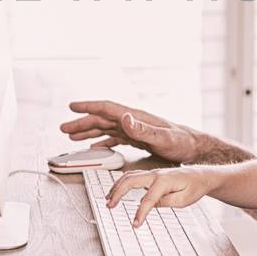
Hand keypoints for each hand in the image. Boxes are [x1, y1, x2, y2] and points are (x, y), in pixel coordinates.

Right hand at [61, 100, 200, 162]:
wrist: (193, 149)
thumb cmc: (180, 143)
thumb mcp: (162, 138)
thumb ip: (143, 129)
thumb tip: (124, 117)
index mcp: (135, 117)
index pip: (107, 108)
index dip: (88, 107)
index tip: (71, 106)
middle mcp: (132, 121)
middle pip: (101, 119)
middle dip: (81, 123)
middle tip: (63, 128)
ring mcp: (134, 130)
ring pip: (105, 129)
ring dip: (88, 132)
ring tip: (71, 137)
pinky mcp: (137, 139)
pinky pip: (114, 139)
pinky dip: (101, 143)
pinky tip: (93, 148)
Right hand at [104, 168, 214, 226]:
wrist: (201, 175)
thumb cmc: (194, 187)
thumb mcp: (184, 200)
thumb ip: (165, 202)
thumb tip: (149, 205)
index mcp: (165, 181)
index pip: (148, 199)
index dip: (140, 213)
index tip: (135, 225)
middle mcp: (156, 174)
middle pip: (131, 180)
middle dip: (118, 192)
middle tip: (109, 206)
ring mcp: (153, 173)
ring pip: (129, 176)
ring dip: (117, 187)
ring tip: (108, 200)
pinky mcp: (151, 175)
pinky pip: (133, 176)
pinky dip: (122, 183)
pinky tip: (116, 192)